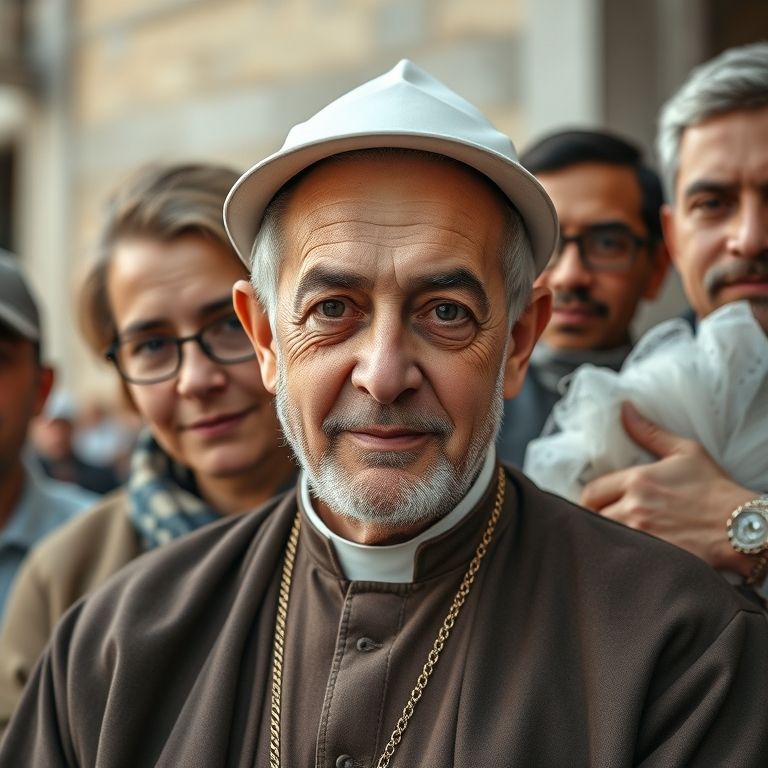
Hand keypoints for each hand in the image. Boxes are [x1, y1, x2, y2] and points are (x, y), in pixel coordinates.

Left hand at [580, 402, 758, 573]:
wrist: (743, 526)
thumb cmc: (715, 489)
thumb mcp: (685, 452)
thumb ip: (649, 432)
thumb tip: (625, 409)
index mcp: (638, 480)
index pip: (591, 491)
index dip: (589, 497)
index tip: (598, 500)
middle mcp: (635, 508)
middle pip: (592, 516)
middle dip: (594, 516)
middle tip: (603, 516)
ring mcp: (642, 536)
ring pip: (604, 536)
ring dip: (605, 533)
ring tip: (614, 533)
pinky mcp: (652, 557)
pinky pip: (621, 555)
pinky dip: (619, 552)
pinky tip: (627, 549)